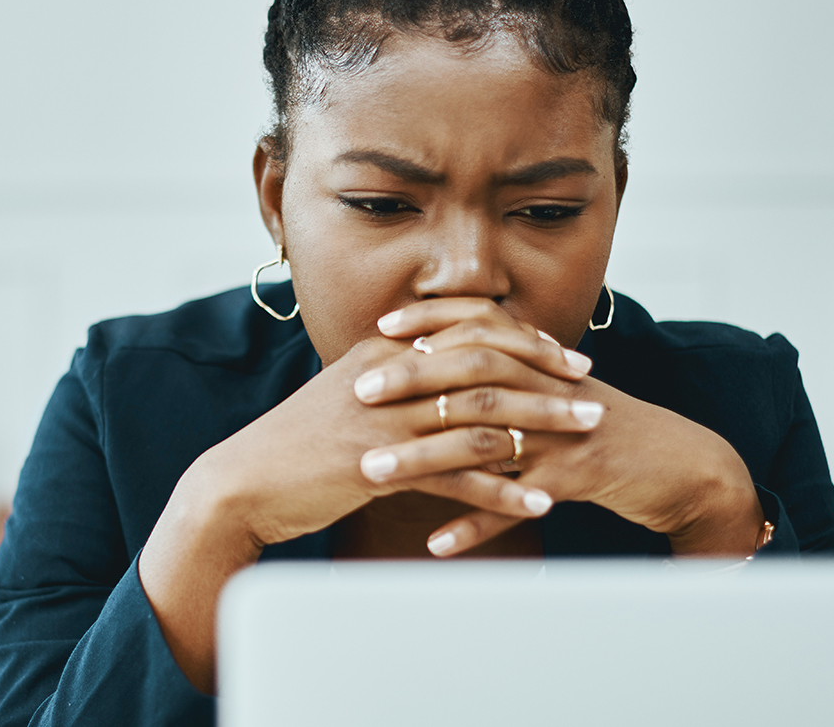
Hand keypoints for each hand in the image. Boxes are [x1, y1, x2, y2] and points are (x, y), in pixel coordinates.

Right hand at [140, 329, 584, 691]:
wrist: (242, 485)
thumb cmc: (295, 446)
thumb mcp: (345, 397)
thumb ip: (392, 381)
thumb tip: (438, 373)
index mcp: (382, 353)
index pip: (465, 330)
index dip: (521, 339)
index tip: (562, 353)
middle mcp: (388, 377)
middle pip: (485, 364)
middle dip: (546, 376)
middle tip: (591, 390)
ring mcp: (384, 422)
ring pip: (481, 416)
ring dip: (541, 427)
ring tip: (585, 438)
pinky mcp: (380, 468)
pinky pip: (457, 478)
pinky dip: (504, 491)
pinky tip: (538, 503)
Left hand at [355, 298, 763, 557]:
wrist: (677, 462)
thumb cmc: (601, 427)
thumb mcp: (555, 389)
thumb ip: (507, 372)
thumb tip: (441, 358)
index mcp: (541, 363)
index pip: (480, 326)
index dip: (430, 324)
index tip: (380, 330)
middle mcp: (549, 389)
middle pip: (474, 374)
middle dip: (412, 381)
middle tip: (359, 394)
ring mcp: (563, 434)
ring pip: (486, 440)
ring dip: (426, 459)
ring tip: (374, 473)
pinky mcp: (577, 480)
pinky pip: (517, 505)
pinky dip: (476, 524)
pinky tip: (437, 542)